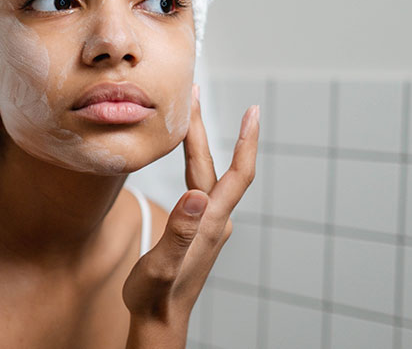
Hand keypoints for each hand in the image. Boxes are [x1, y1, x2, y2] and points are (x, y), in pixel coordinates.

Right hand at [122, 83, 259, 332]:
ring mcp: (208, 222)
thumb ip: (179, 232)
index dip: (247, 140)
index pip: (238, 173)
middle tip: (194, 93)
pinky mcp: (199, 227)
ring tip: (187, 115)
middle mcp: (215, 218)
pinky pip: (201, 184)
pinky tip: (185, 155)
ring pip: (207, 173)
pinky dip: (193, 161)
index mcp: (210, 222)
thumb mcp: (162, 266)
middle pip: (216, 165)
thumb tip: (194, 195)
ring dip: (198, 142)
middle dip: (205, 127)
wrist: (160, 319)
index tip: (255, 110)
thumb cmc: (156, 296)